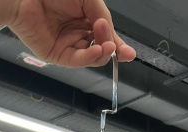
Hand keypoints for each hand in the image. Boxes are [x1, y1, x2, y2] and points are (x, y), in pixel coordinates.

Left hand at [8, 0, 135, 67]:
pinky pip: (78, 60)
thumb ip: (101, 15)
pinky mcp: (57, 55)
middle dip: (111, 47)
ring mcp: (68, 45)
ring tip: (106, 45)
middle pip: (102, 49)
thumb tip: (110, 34)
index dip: (119, 46)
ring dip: (103, 52)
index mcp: (86, 19)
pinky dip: (90, 57)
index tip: (129, 53)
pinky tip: (97, 51)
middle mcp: (78, 34)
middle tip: (111, 40)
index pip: (106, 37)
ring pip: (92, 58)